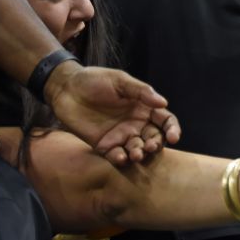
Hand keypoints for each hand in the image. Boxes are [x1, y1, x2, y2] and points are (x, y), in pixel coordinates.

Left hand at [45, 62, 181, 166]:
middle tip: (150, 146)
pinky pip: (116, 156)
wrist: (66, 89)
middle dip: (156, 144)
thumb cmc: (95, 80)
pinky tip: (121, 157)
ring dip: (140, 154)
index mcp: (144, 107)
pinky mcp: (104, 145)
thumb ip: (141, 91)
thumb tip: (164, 103)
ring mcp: (120, 135)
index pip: (165, 121)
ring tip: (136, 154)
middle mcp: (136, 124)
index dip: (172, 129)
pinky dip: (121, 159)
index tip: (173, 137)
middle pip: (154, 138)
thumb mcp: (120, 80)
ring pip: (137, 149)